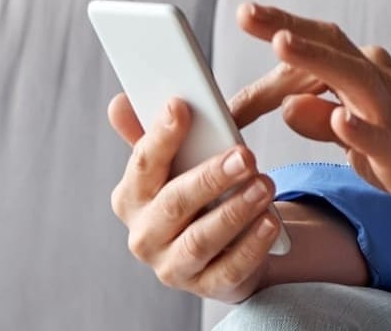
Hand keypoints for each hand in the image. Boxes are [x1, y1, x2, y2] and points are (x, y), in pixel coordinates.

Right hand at [106, 95, 282, 305]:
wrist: (220, 249)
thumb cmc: (194, 197)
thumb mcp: (175, 165)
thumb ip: (152, 135)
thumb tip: (120, 103)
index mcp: (131, 198)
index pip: (142, 165)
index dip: (161, 136)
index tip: (181, 106)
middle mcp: (144, 236)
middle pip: (174, 204)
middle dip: (210, 177)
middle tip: (245, 155)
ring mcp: (172, 266)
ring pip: (200, 240)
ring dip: (234, 211)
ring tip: (264, 185)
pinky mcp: (207, 286)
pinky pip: (229, 269)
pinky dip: (251, 246)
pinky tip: (270, 222)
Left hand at [237, 2, 390, 232]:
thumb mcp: (356, 137)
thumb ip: (321, 119)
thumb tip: (286, 105)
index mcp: (367, 74)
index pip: (319, 45)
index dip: (280, 31)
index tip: (247, 14)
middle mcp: (379, 83)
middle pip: (330, 46)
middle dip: (287, 27)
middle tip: (246, 12)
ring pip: (351, 78)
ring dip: (316, 59)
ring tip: (281, 43)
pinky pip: (377, 137)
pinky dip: (357, 127)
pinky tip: (338, 119)